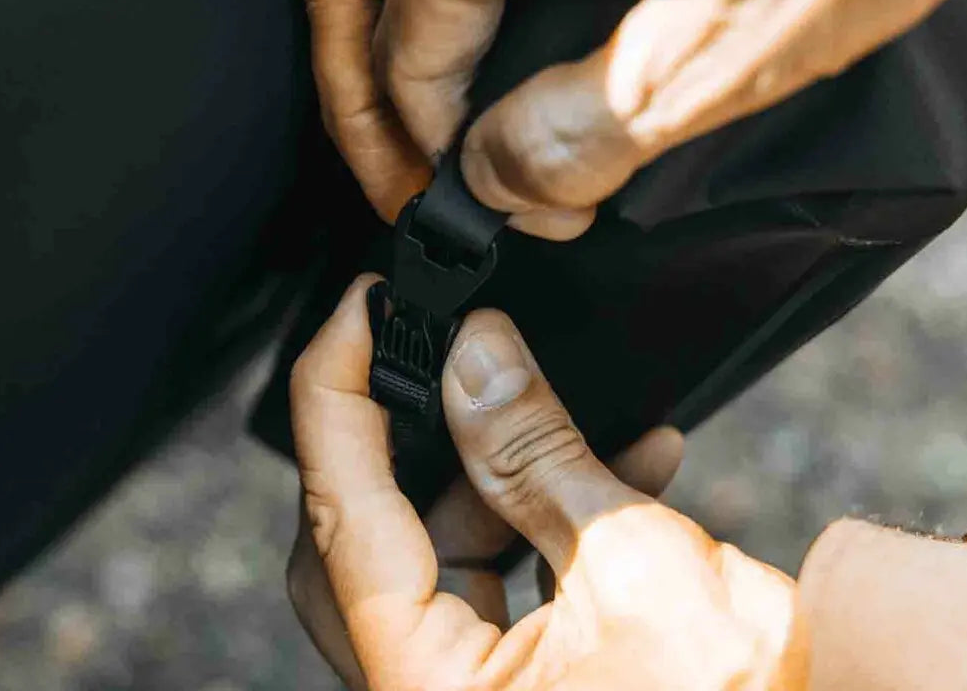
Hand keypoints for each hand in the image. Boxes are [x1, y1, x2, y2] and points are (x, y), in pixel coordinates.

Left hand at [287, 392, 684, 688]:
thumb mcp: (632, 561)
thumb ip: (536, 455)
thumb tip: (473, 358)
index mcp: (426, 686)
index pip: (339, 516)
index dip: (335, 399)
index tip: (359, 314)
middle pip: (365, 540)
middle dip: (408, 440)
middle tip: (434, 355)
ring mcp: (478, 687)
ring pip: (443, 552)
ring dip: (507, 476)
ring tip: (581, 419)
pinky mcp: (528, 676)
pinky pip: (510, 574)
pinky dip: (552, 515)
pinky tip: (631, 463)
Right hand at [303, 0, 966, 239]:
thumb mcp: (725, 45)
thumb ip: (584, 127)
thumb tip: (493, 181)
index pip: (406, 44)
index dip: (424, 147)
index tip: (465, 206)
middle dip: (357, 82)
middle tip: (391, 167)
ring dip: (381, 14)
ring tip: (410, 103)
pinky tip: (468, 15)